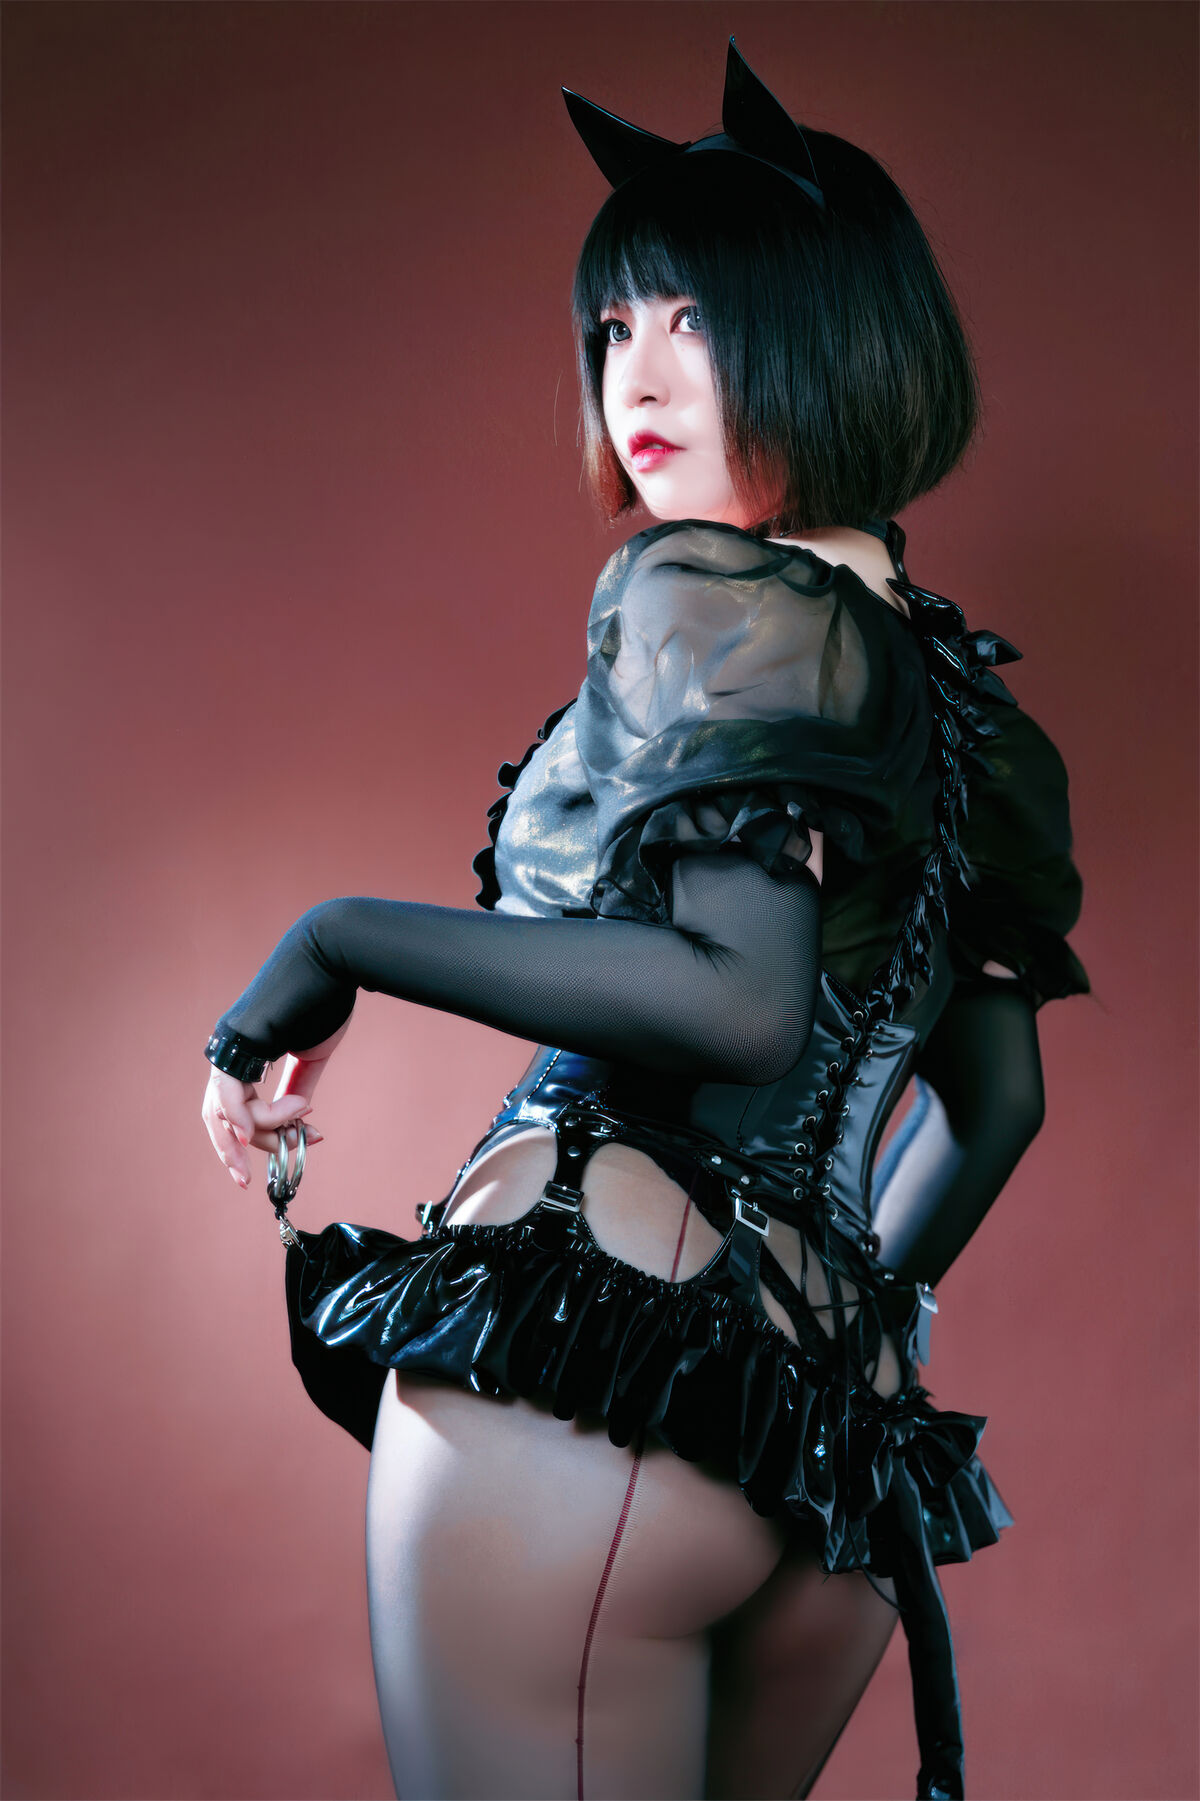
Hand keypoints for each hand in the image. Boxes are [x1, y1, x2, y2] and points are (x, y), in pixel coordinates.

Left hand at [201, 1015, 350, 1188]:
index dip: (252, 1138)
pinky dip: (247, 1119)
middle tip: (245, 1181)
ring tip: (299, 1127)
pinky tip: (274, 1127)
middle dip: (231, 1154)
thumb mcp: (311, 1059)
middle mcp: (232, 1056)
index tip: (289, 1148)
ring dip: (255, 1137)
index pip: (235, 1110)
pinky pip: (230, 1097)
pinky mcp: (235, 1047)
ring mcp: (230, 1051)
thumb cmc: (321, 1004)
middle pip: (218, 1119)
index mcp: (248, 1058)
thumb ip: (297, 1091)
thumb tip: (294, 1123)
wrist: (326, 967)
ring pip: (224, 1113)